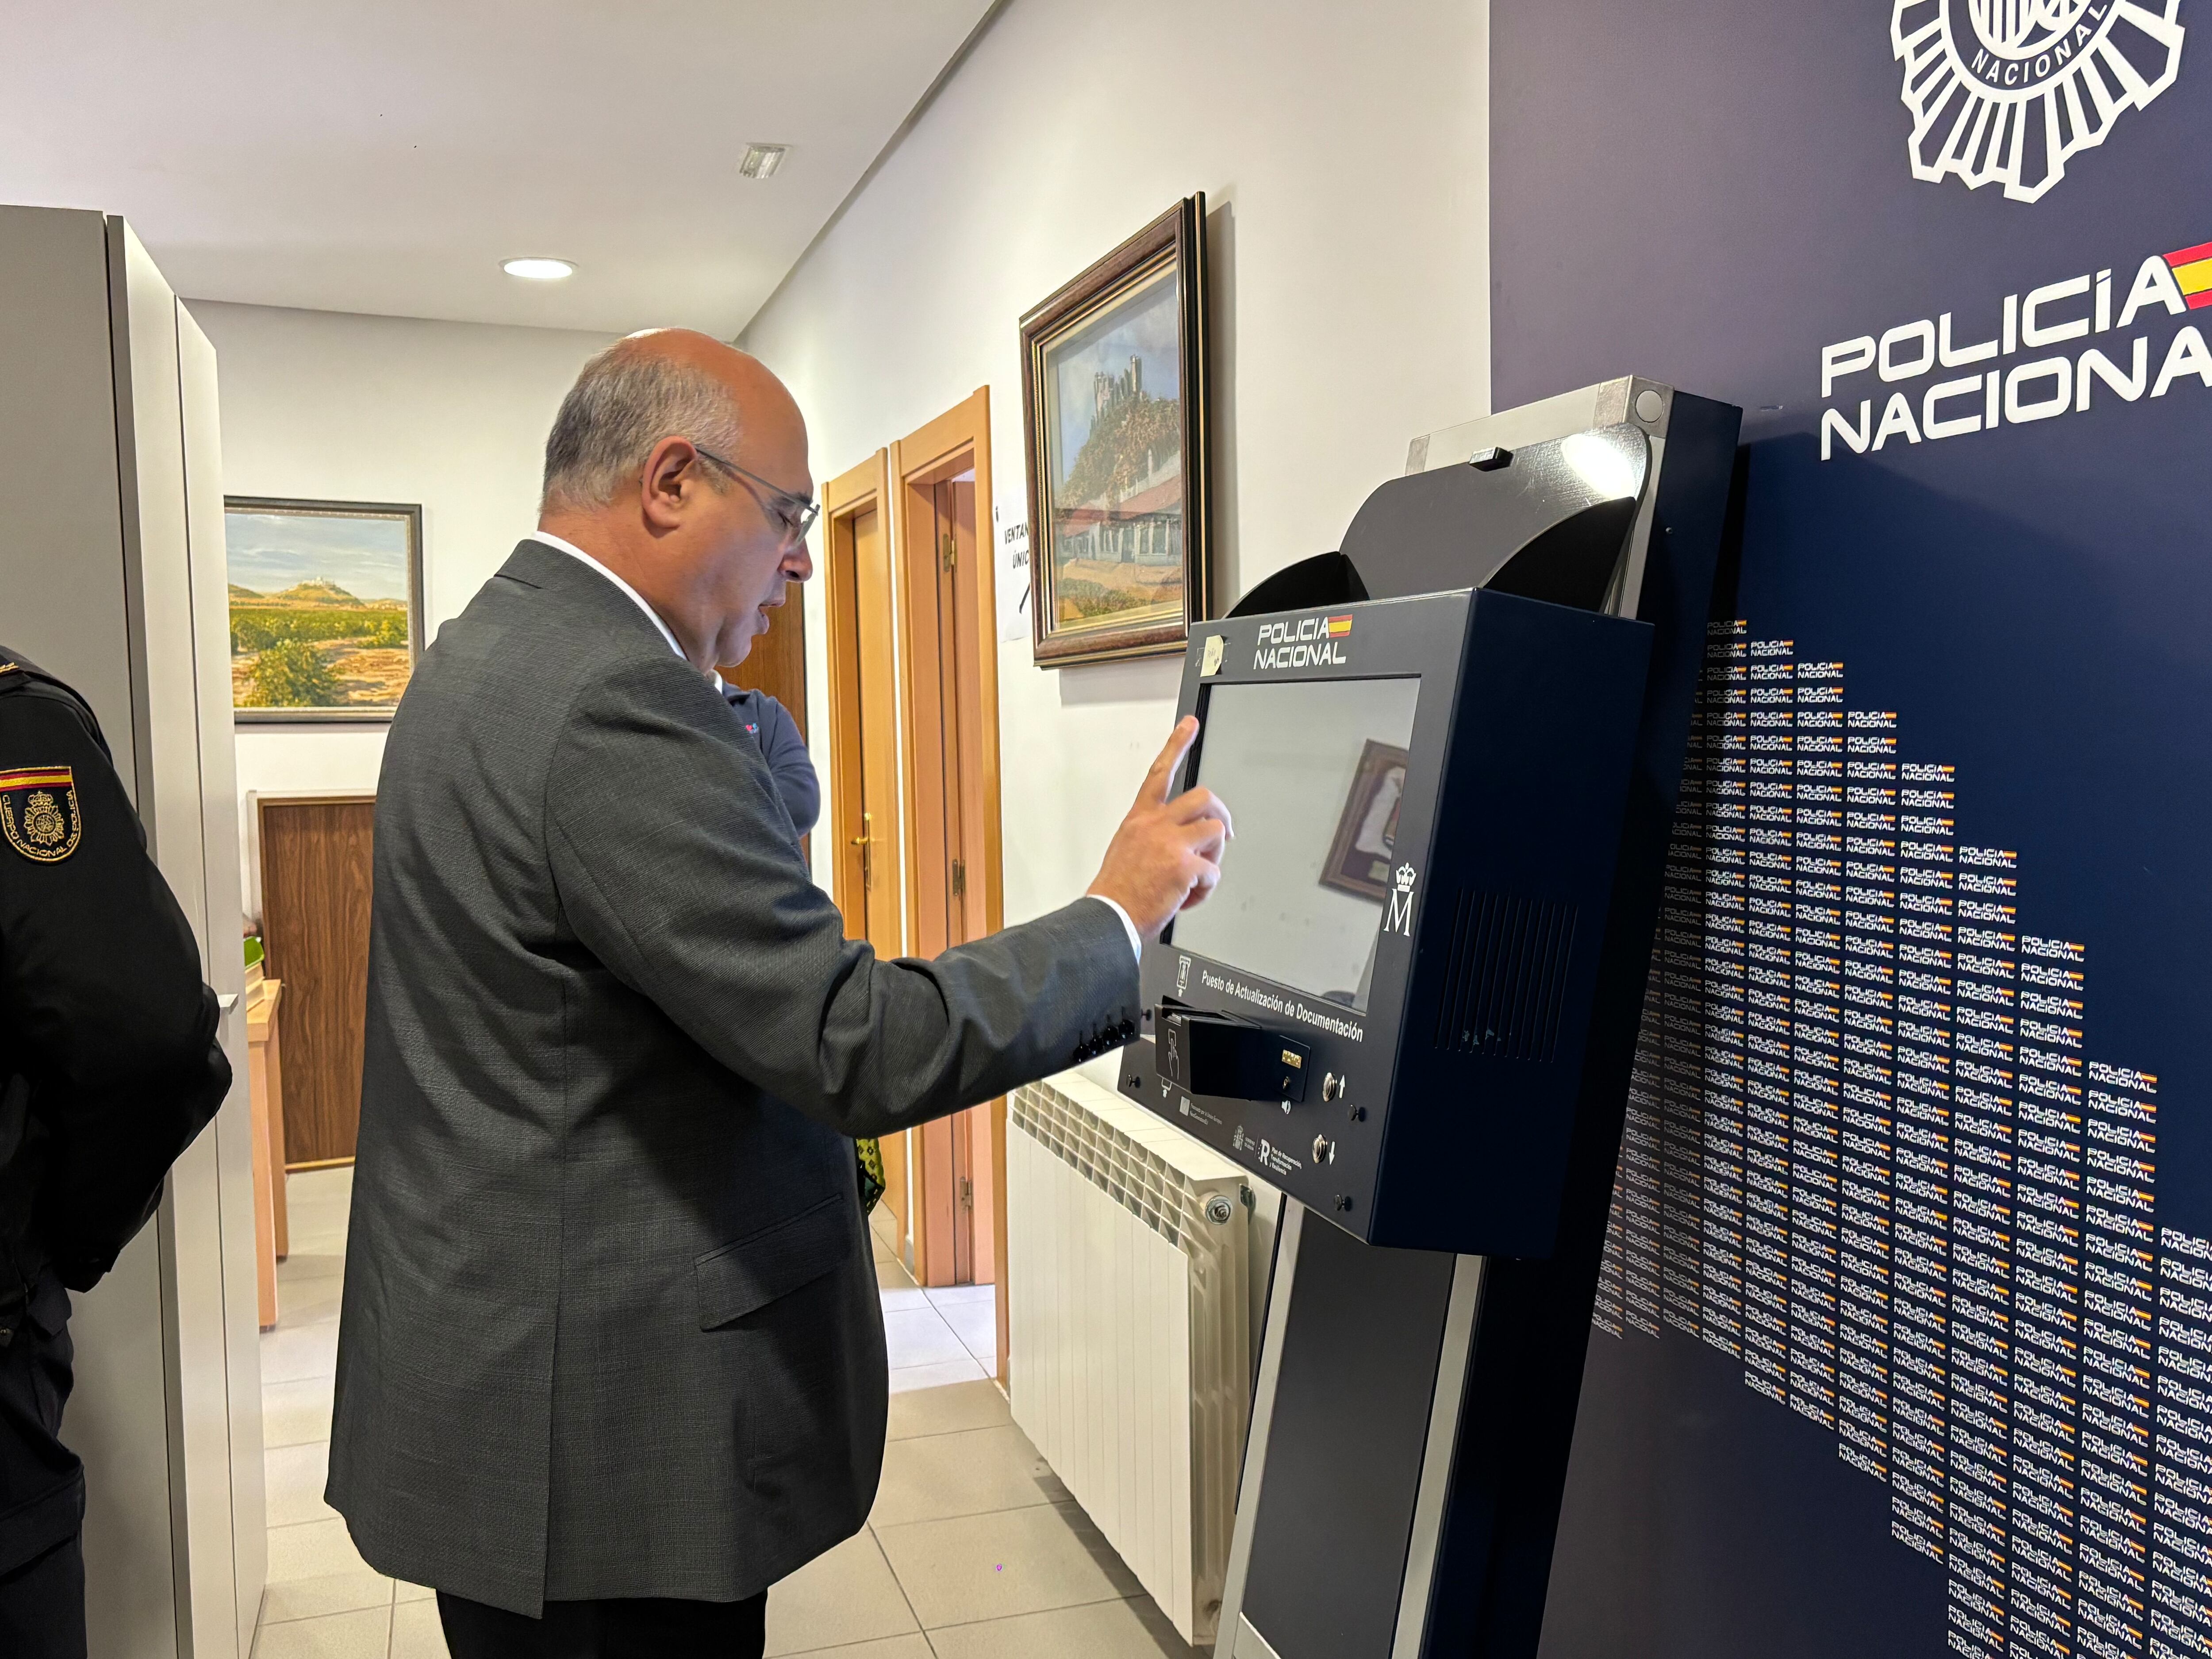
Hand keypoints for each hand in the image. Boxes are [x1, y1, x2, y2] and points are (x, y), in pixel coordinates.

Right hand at [1087, 717, 1232, 941]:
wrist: (1109, 917)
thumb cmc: (1117, 890)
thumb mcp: (1127, 849)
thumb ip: (1153, 836)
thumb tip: (1180, 840)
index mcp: (1140, 819)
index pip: (1159, 773)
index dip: (1176, 744)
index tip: (1189, 724)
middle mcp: (1155, 825)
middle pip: (1204, 798)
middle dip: (1222, 816)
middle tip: (1224, 834)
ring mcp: (1170, 844)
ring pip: (1215, 833)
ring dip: (1215, 856)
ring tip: (1199, 875)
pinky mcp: (1184, 867)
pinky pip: (1214, 873)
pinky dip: (1206, 890)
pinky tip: (1188, 898)